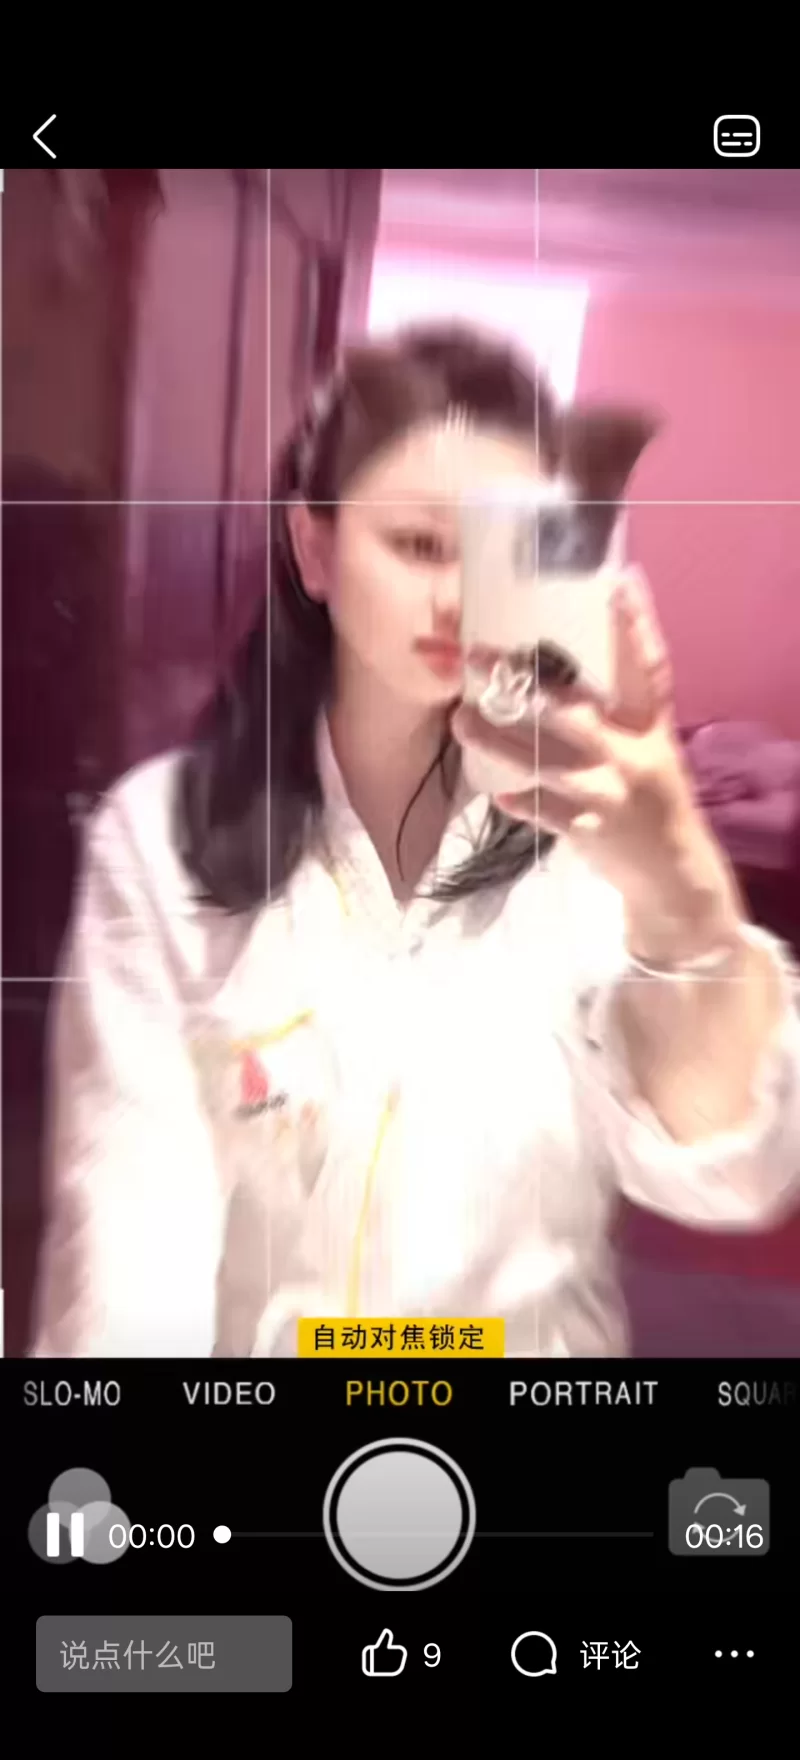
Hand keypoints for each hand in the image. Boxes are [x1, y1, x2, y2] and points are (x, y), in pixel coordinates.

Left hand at [451, 570, 741, 955]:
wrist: (670, 868)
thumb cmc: (647, 793)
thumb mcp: (646, 743)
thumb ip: (610, 706)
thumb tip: (553, 666)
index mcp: (647, 721)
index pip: (646, 665)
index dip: (635, 626)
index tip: (620, 585)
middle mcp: (631, 750)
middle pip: (574, 707)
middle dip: (520, 681)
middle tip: (475, 654)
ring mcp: (609, 790)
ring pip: (544, 760)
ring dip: (497, 739)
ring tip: (461, 720)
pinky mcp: (590, 827)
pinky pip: (544, 810)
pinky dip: (520, 800)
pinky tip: (497, 791)